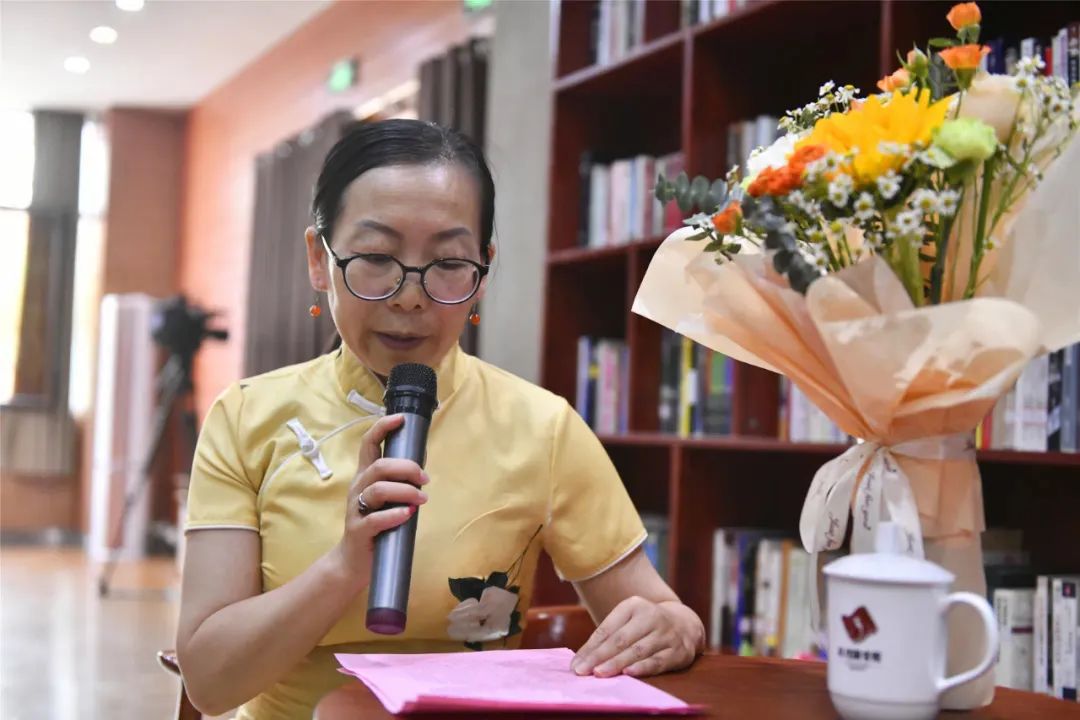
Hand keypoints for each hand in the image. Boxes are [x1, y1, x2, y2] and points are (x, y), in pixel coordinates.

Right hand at [327, 413, 429, 590]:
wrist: (353, 561)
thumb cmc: (375, 525)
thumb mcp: (386, 499)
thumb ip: (399, 482)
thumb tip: (423, 464)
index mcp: (365, 476)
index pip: (369, 444)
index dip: (382, 428)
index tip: (401, 419)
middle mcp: (358, 488)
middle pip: (380, 466)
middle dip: (407, 468)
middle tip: (425, 479)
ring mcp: (355, 509)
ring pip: (378, 489)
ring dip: (405, 491)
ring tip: (421, 499)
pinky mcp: (358, 530)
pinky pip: (375, 518)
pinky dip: (394, 514)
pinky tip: (407, 514)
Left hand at [570, 597, 703, 678]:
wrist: (685, 624)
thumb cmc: (645, 626)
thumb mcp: (627, 622)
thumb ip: (607, 638)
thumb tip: (581, 660)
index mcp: (633, 605)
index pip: (608, 629)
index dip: (591, 648)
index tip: (576, 664)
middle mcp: (651, 616)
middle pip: (621, 639)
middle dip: (600, 656)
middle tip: (583, 670)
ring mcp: (666, 634)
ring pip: (638, 650)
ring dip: (617, 663)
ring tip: (600, 673)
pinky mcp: (678, 651)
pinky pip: (658, 661)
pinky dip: (643, 668)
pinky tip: (629, 673)